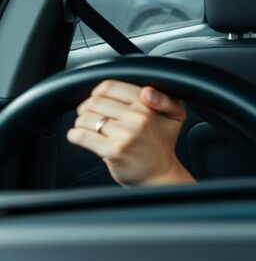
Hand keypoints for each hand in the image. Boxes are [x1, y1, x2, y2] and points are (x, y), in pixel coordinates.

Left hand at [66, 81, 193, 186]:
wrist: (159, 174)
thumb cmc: (162, 142)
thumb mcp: (175, 115)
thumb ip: (164, 98)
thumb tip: (147, 91)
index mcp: (147, 104)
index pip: (109, 87)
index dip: (97, 93)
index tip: (99, 102)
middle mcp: (138, 117)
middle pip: (94, 102)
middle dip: (86, 108)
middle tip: (92, 117)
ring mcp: (126, 134)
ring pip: (85, 118)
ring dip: (81, 122)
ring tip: (89, 128)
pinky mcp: (114, 151)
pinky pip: (82, 135)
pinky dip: (75, 135)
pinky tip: (80, 137)